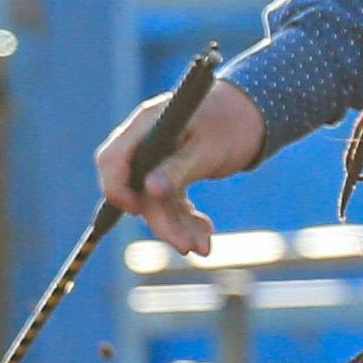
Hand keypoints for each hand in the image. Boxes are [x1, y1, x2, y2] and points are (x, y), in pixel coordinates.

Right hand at [97, 76, 264, 255]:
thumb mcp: (207, 148)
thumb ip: (178, 168)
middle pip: (136, 188)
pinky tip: (205, 231)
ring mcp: (156, 159)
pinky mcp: (169, 173)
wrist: (251, 115)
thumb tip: (150, 191)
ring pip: (155, 202)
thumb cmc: (231, 122)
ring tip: (204, 246)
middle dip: (160, 222)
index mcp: (147, 124)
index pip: (111, 159)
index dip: (117, 189)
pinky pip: (169, 203)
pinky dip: (186, 220)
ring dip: (177, 227)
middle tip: (187, 247)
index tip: (137, 212)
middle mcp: (145, 141)